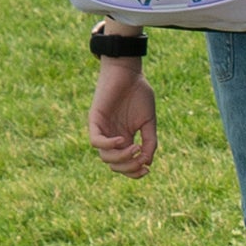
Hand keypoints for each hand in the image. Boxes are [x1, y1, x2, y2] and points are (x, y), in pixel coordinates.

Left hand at [88, 61, 157, 178]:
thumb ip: (150, 141)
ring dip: (121, 157)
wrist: (128, 73)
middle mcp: (111, 137)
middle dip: (129, 167)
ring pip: (105, 156)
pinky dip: (109, 145)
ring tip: (135, 148)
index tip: (148, 169)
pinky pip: (96, 141)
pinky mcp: (95, 121)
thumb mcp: (149, 122)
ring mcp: (102, 130)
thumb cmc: (139, 94)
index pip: (124, 164)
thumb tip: (147, 162)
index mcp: (124, 139)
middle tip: (142, 160)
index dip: (134, 172)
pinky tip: (123, 140)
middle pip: (114, 164)